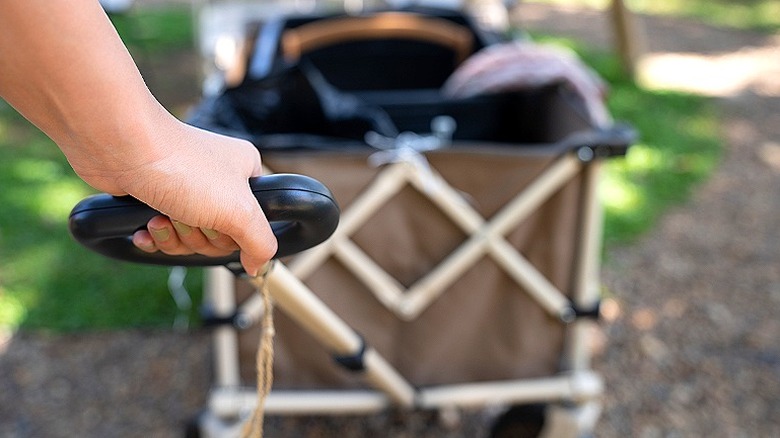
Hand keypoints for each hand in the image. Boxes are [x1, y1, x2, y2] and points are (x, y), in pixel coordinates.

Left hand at [72, 117, 277, 275]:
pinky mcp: (155, 195)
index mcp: (245, 174)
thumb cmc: (183, 168)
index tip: (220, 226)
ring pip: (189, 237)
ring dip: (173, 236)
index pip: (252, 224)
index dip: (234, 236)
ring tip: (160, 218)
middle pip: (219, 236)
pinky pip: (163, 232)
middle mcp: (218, 179)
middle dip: (197, 236)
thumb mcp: (238, 211)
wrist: (122, 147)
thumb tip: (258, 266)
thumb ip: (260, 243)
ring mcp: (185, 187)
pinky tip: (145, 226)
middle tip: (187, 217)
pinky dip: (153, 235)